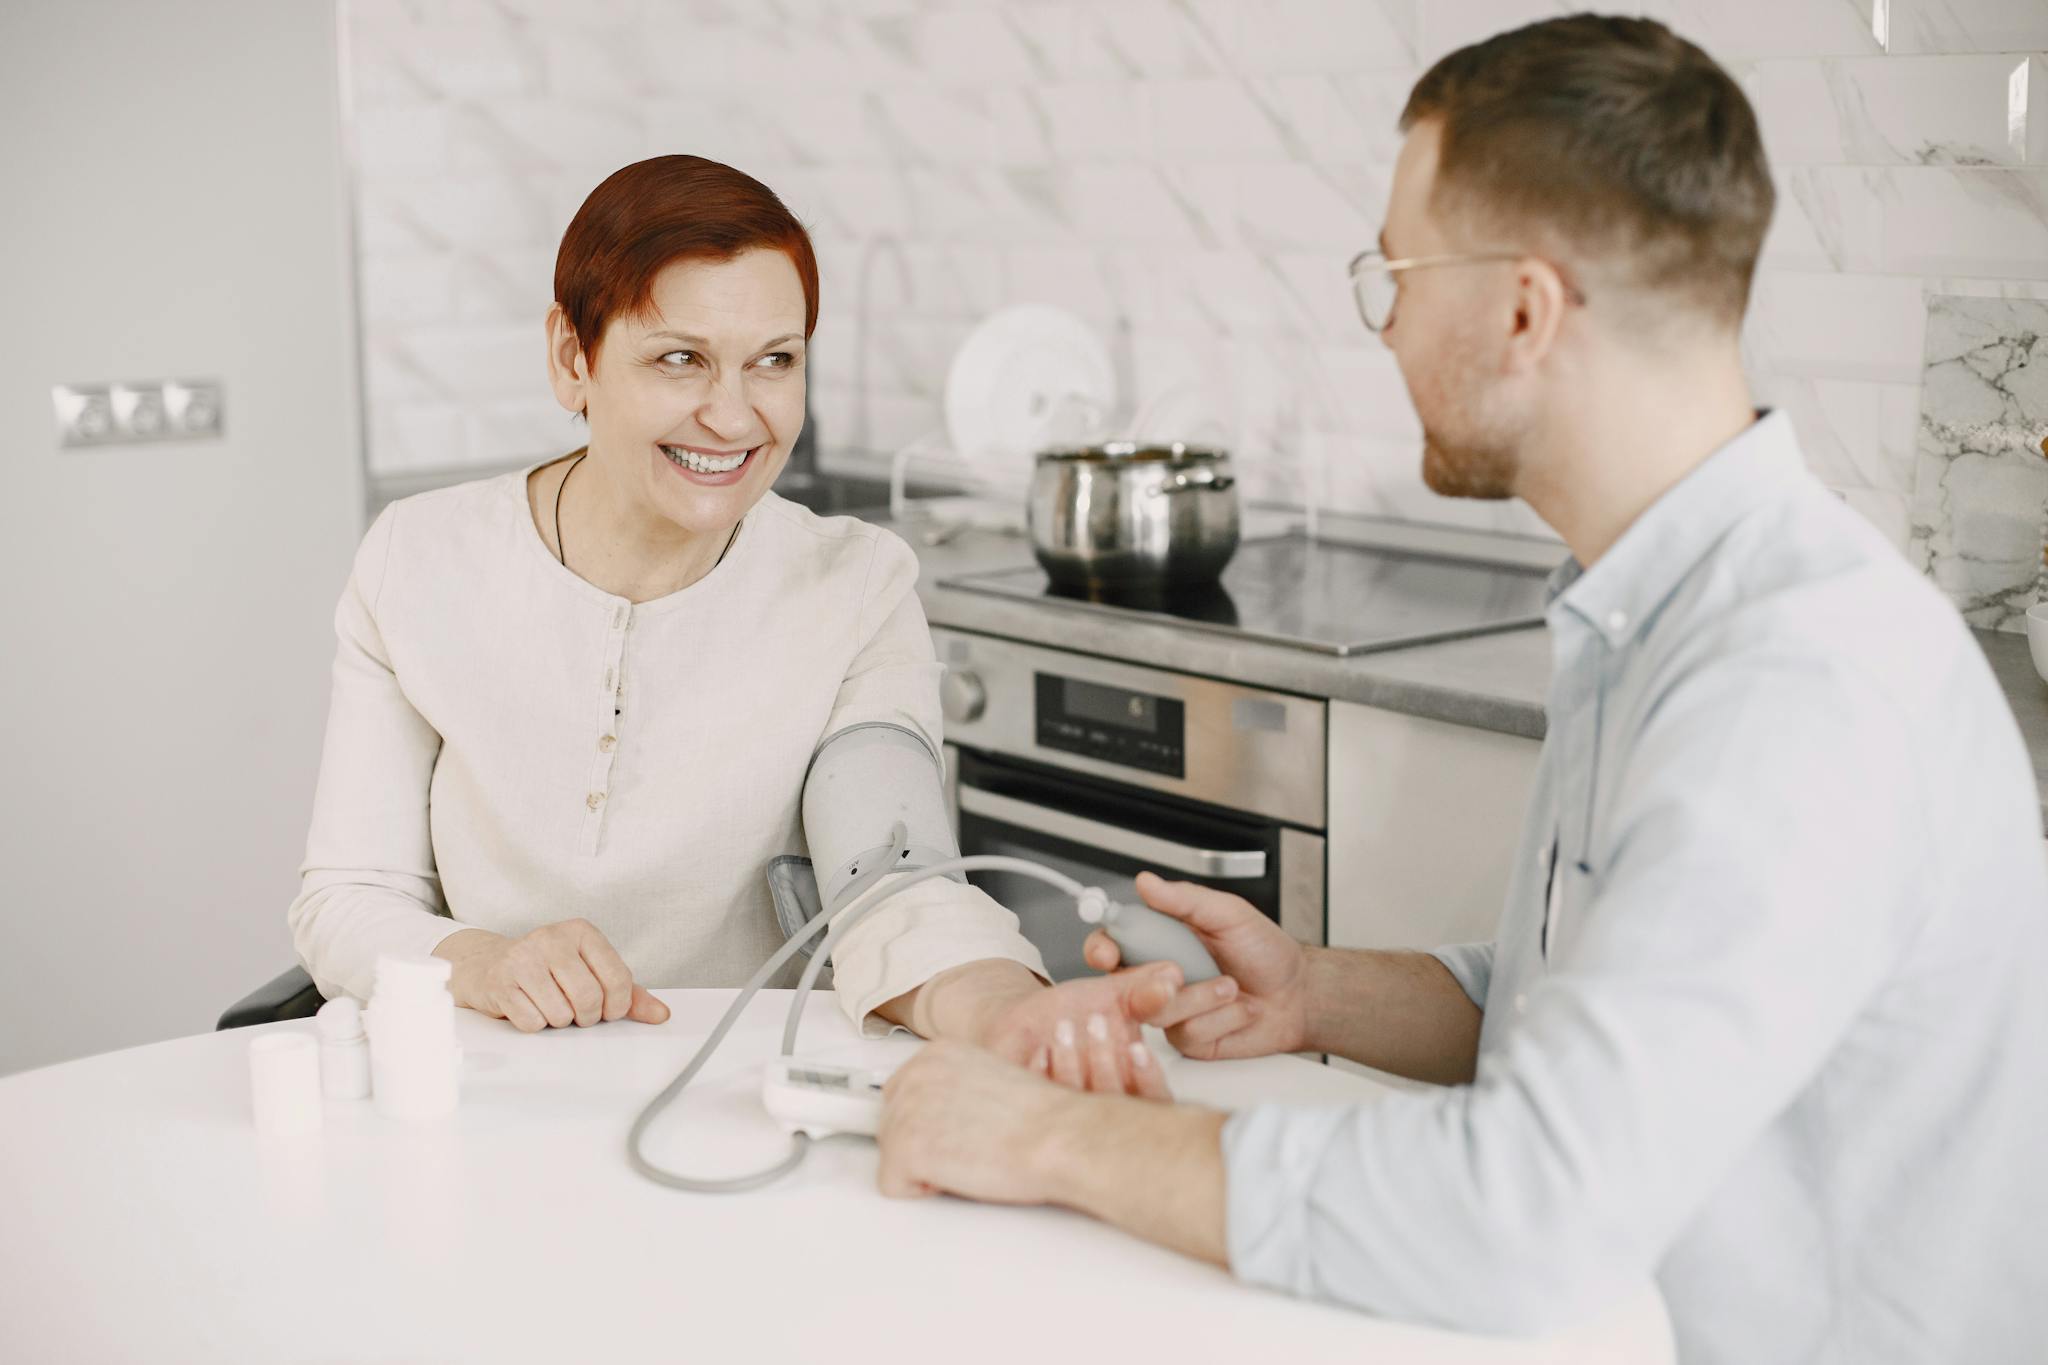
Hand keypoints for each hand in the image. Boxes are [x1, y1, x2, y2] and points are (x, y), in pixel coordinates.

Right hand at [433, 920, 669, 1031]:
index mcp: (582, 931)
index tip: (608, 1009)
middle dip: (586, 1017)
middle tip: (576, 1011)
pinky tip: (528, 1006)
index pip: (618, 979)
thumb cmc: (549, 970)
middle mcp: (552, 938)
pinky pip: (533, 1023)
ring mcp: (523, 958)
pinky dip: (535, 1024)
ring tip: (549, 1004)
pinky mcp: (501, 982)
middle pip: (589, 999)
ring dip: (559, 1021)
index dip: (617, 1006)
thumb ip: (629, 993)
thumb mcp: (592, 972)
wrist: (491, 965)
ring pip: (561, 1014)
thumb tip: (661, 1014)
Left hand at [877, 1041, 1083, 1202]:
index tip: (954, 1133)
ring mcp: (906, 1110)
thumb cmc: (1043, 1119)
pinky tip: (961, 1176)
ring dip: (927, 1169)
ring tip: (971, 1159)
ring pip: (891, 1157)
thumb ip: (956, 1089)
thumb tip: (943, 1113)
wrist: (1060, 1137)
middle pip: (891, 1126)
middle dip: (925, 1147)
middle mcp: (915, 1074)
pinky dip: (923, 1192)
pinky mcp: (906, 1149)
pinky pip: (892, 1185)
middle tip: (969, 1149)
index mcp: (936, 1054)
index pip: (901, 1096)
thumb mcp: (991, 1080)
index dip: (930, 1125)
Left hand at [975, 966, 1178, 1098]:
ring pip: (1075, 1104)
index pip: (1155, 1102)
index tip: (1137, 1048)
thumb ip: (1145, 992)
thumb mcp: (1115, 997)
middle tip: (1096, 1021)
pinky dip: (1040, 1073)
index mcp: (1134, 1088)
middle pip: (1114, 1105)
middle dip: (1105, 1062)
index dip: (1148, 1079)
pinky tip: (1039, 1050)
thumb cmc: (1077, 1012)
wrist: (1027, 1022)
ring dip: (1071, 1064)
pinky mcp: (1033, 1107)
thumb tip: (1172, 977)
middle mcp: (1105, 1110)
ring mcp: (1067, 1113)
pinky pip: (1037, 1100)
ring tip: (1064, 1026)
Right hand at [1083, 871, 1308, 1059]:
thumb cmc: (1265, 951)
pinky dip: (1221, 1018)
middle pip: (1122, 985)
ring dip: (1202, 997)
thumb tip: (1146, 882)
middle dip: (1149, 982)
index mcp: (1162, 941)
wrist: (1297, 994)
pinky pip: (1188, 1032)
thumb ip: (1185, 900)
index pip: (1114, 944)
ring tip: (1232, 986)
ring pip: (1158, 1011)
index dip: (1101, 949)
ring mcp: (1173, 1010)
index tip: (1105, 953)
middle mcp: (1160, 977)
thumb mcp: (1228, 914)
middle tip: (1179, 972)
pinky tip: (1239, 1010)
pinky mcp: (1189, 1039)